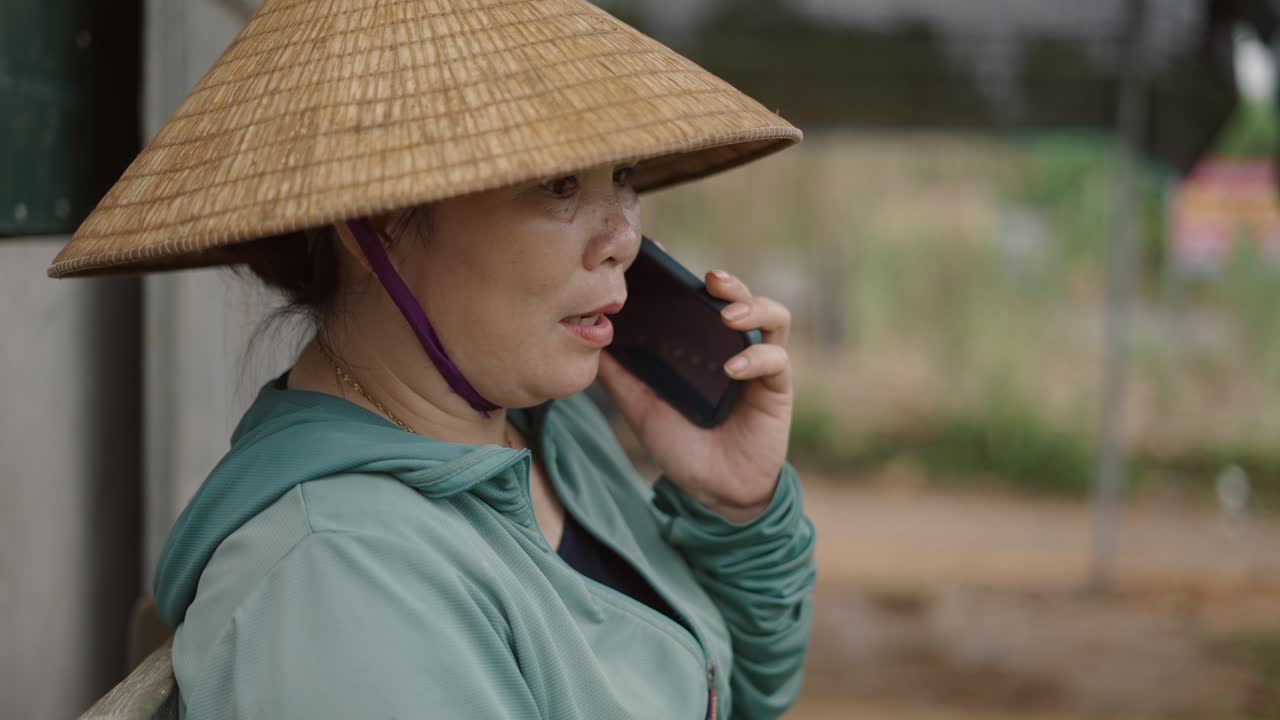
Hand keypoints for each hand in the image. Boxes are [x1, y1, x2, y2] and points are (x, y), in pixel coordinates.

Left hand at [596, 269, 792, 523]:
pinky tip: (732, 368)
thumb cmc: (681, 447)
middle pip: (743, 297)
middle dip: (729, 283)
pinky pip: (776, 360)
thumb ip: (620, 376)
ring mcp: (759, 365)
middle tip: (709, 280)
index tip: (662, 253)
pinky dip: (756, 357)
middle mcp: (734, 347)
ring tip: (727, 316)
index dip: (685, 275)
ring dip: (753, 309)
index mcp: (703, 346)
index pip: (701, 299)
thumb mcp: (641, 408)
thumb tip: (589, 341)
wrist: (713, 493)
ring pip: (774, 317)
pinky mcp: (777, 389)